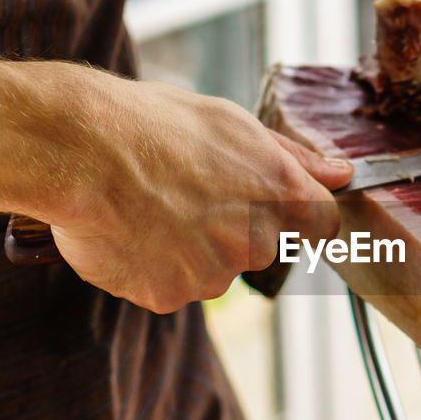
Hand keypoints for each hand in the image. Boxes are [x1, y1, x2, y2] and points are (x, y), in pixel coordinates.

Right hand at [31, 66, 351, 312]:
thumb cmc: (151, 124)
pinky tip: (126, 232)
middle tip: (183, 193)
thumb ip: (292, 157)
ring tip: (145, 206)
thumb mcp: (231, 124)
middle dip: (230, 229)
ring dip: (184, 248)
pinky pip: (166, 286)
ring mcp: (214, 273)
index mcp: (280, 191)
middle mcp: (256, 238)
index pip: (322, 224)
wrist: (80, 150)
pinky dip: (147, 267)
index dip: (301, 217)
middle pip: (259, 247)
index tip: (278, 209)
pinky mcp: (171, 295)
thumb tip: (340, 174)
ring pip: (208, 270)